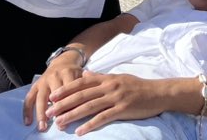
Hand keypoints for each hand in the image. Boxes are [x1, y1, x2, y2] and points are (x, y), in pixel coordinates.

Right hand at [23, 51, 84, 131]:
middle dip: (56, 111)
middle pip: (55, 96)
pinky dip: (27, 110)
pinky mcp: (35, 84)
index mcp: (68, 73)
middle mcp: (54, 77)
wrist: (63, 61)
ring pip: (40, 98)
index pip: (68, 91)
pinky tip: (28, 122)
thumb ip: (82, 88)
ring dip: (41, 113)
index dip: (69, 105)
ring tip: (42, 126)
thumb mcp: (81, 76)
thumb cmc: (74, 72)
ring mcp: (43, 81)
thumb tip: (84, 106)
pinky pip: (29, 98)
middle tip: (58, 125)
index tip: (70, 118)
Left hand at [44, 72, 159, 135]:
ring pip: (89, 107)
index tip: (51, 97)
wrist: (158, 93)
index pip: (81, 83)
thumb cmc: (138, 86)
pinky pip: (103, 117)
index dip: (65, 90)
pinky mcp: (123, 109)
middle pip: (82, 95)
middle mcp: (109, 86)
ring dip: (72, 115)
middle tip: (49, 112)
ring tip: (59, 123)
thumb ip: (100, 77)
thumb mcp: (118, 78)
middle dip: (63, 104)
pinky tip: (80, 132)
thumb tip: (85, 74)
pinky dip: (90, 125)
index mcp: (107, 79)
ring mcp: (116, 97)